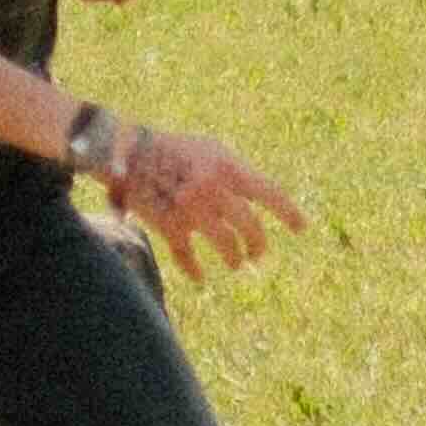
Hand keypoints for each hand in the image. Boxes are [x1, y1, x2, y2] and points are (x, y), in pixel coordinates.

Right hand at [103, 117, 302, 282]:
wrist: (125, 152)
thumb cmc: (170, 147)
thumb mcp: (209, 149)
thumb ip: (233, 171)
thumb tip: (257, 196)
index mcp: (228, 168)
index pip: (270, 194)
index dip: (288, 213)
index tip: (301, 229)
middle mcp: (215, 190)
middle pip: (249, 227)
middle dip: (257, 244)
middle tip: (258, 254)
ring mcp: (192, 210)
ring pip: (225, 244)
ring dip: (234, 257)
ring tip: (236, 264)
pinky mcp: (169, 225)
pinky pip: (186, 254)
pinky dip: (194, 269)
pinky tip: (200, 278)